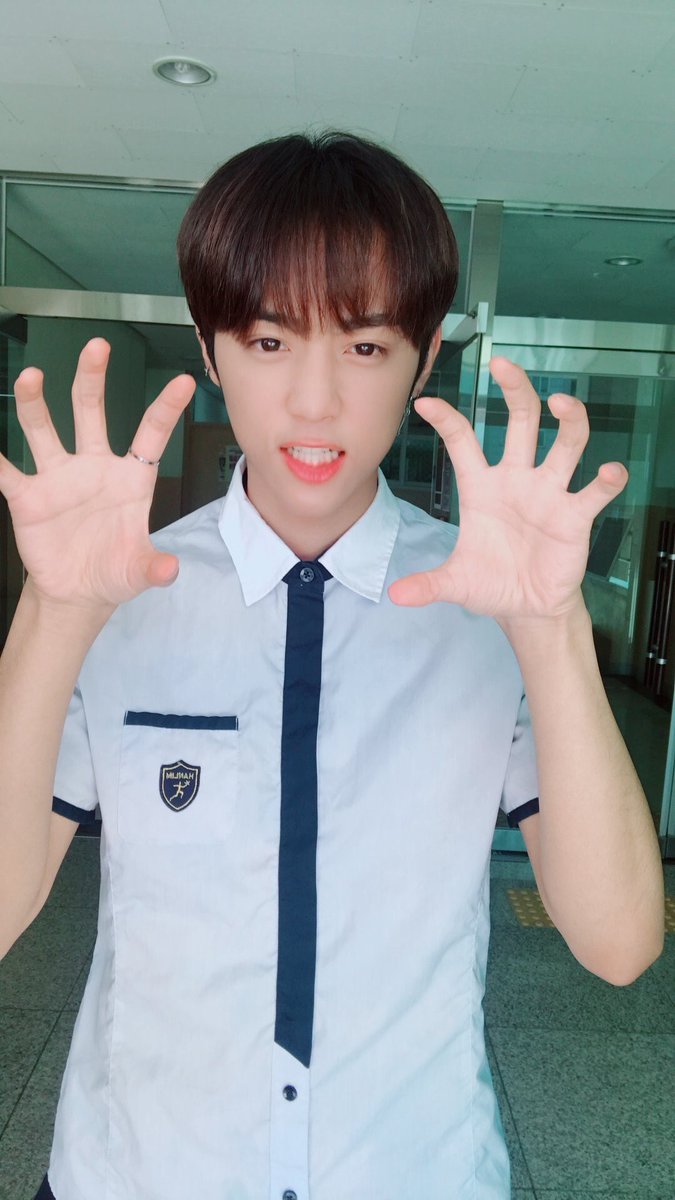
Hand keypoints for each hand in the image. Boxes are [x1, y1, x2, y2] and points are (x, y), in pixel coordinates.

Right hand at [0, 338, 194, 610]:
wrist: (78, 592)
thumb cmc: (115, 572)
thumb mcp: (138, 571)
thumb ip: (153, 567)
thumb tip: (169, 571)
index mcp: (130, 478)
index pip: (151, 435)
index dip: (166, 410)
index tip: (184, 382)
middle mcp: (94, 467)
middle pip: (92, 413)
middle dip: (93, 379)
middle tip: (97, 346)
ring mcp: (59, 478)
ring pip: (45, 430)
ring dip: (36, 403)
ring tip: (32, 377)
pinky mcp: (28, 498)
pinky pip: (7, 473)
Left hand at [388, 357, 626, 620]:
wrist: (527, 608)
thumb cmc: (492, 583)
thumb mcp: (456, 582)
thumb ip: (428, 584)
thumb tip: (395, 596)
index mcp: (481, 487)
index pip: (463, 442)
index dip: (446, 421)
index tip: (425, 404)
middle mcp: (517, 479)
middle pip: (520, 421)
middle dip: (515, 390)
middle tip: (503, 364)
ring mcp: (549, 494)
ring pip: (564, 444)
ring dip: (568, 421)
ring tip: (563, 403)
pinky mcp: (575, 517)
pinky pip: (594, 492)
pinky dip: (606, 480)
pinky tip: (609, 472)